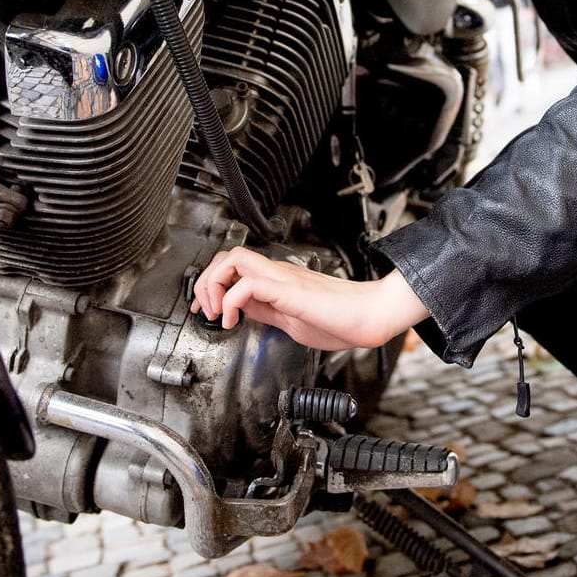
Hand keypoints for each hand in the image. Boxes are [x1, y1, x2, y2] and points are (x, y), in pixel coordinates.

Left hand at [191, 246, 430, 350]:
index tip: (205, 309)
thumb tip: (242, 308)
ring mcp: (284, 278)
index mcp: (279, 280)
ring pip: (235, 260)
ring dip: (215, 285)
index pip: (233, 265)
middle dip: (206, 281)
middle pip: (228, 255)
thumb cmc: (341, 320)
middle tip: (206, 309)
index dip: (210, 284)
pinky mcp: (291, 290)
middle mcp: (279, 273)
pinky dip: (232, 300)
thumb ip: (266, 311)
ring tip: (217, 312)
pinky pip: (251, 283)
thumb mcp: (290, 319)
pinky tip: (234, 320)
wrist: (371, 316)